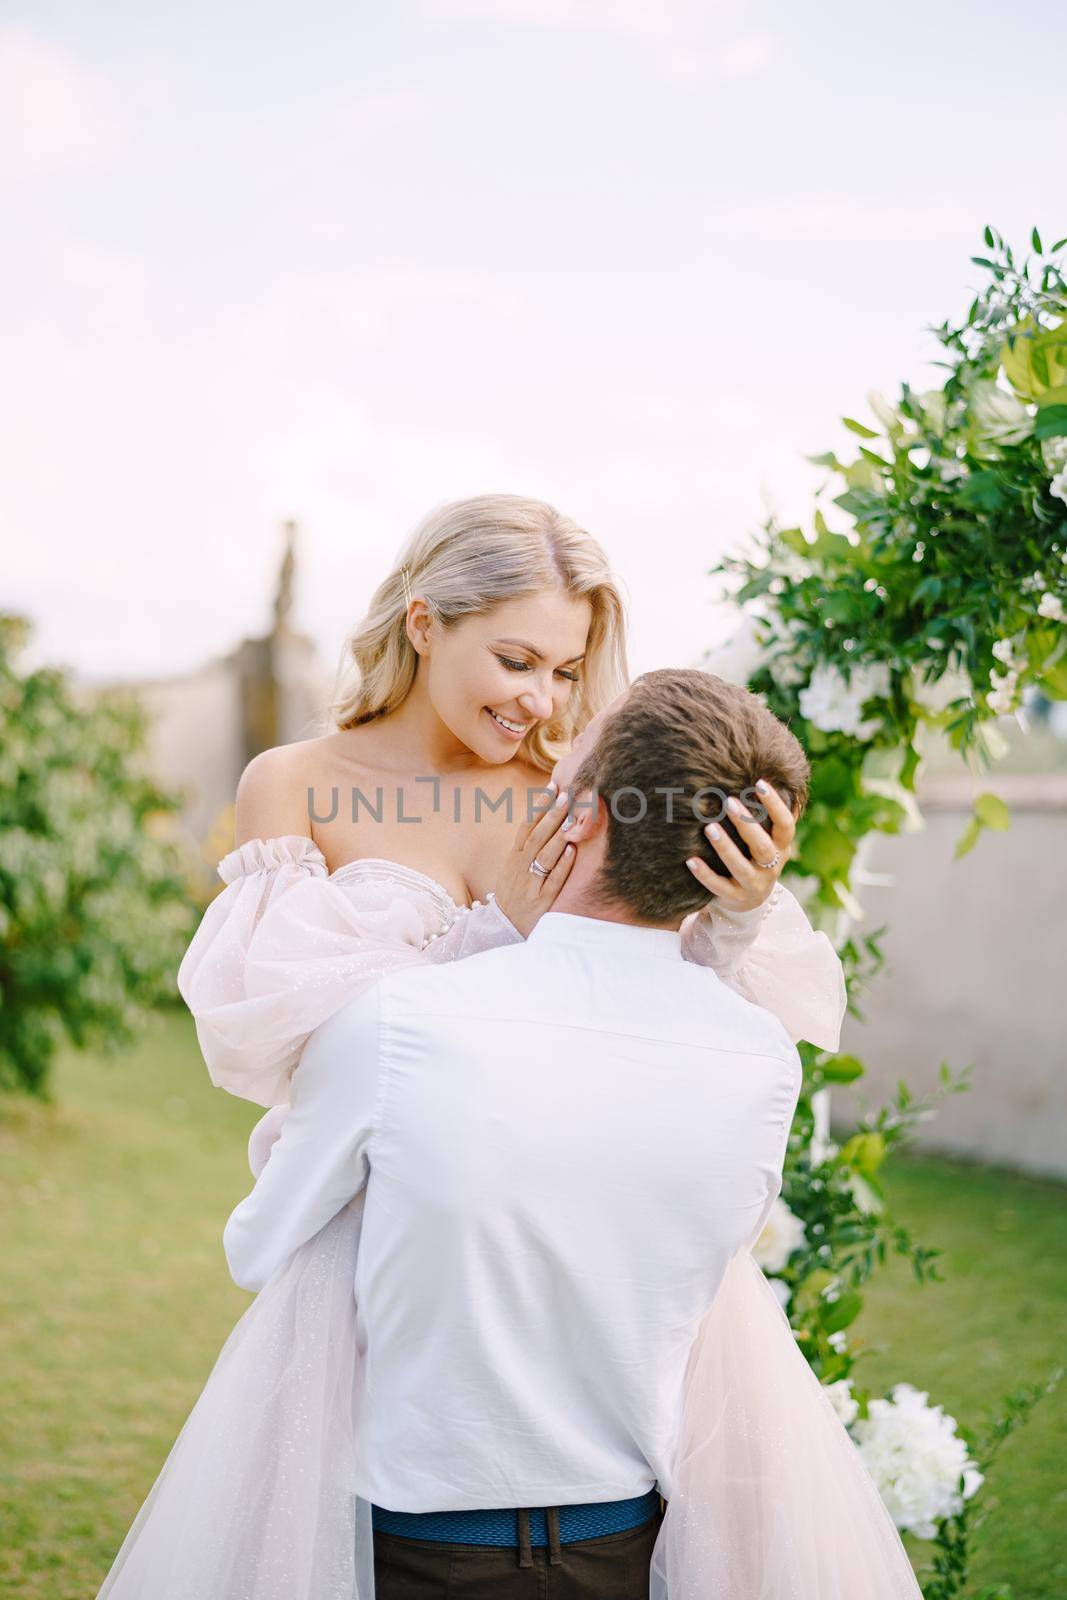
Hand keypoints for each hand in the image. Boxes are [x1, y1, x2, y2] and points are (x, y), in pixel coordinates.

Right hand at [493, 783, 576, 936]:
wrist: (504, 928)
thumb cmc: (515, 892)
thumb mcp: (514, 868)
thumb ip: (528, 847)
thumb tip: (547, 819)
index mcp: (514, 857)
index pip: (526, 826)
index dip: (539, 805)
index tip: (552, 786)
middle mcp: (520, 867)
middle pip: (536, 837)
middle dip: (552, 815)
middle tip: (567, 795)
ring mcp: (530, 884)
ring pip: (544, 856)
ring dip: (558, 836)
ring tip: (572, 819)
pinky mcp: (541, 902)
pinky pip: (553, 880)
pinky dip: (563, 865)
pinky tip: (573, 851)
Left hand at [685, 779, 795, 914]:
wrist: (751, 901)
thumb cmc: (756, 856)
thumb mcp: (768, 838)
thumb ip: (767, 814)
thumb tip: (763, 771)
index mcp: (782, 848)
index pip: (785, 825)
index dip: (775, 805)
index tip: (760, 782)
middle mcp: (771, 867)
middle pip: (763, 847)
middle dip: (746, 825)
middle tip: (728, 801)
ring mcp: (753, 885)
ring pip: (741, 868)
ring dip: (725, 848)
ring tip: (709, 828)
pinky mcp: (735, 898)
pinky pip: (718, 887)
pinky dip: (704, 874)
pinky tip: (690, 860)